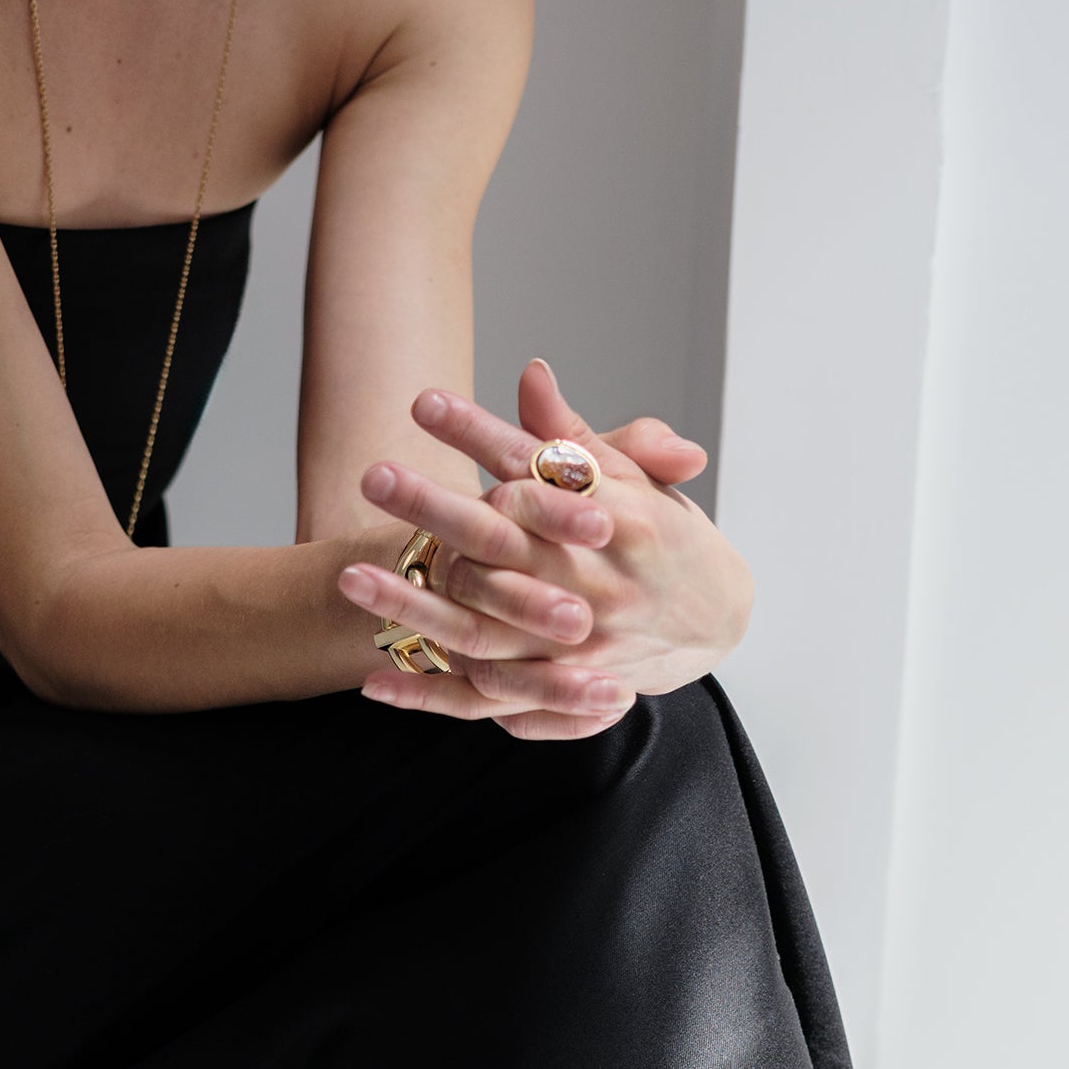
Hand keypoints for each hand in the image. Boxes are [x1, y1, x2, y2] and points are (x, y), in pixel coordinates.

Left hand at [338, 359, 752, 739]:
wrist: (718, 620)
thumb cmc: (665, 536)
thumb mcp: (632, 478)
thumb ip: (573, 434)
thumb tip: (529, 373)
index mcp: (618, 513)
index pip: (535, 466)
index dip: (477, 433)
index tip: (424, 402)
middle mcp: (597, 579)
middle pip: (500, 542)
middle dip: (434, 509)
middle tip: (374, 475)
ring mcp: (579, 640)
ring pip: (481, 626)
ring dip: (413, 604)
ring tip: (350, 576)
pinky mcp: (562, 688)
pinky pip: (485, 695)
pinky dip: (428, 694)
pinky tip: (373, 678)